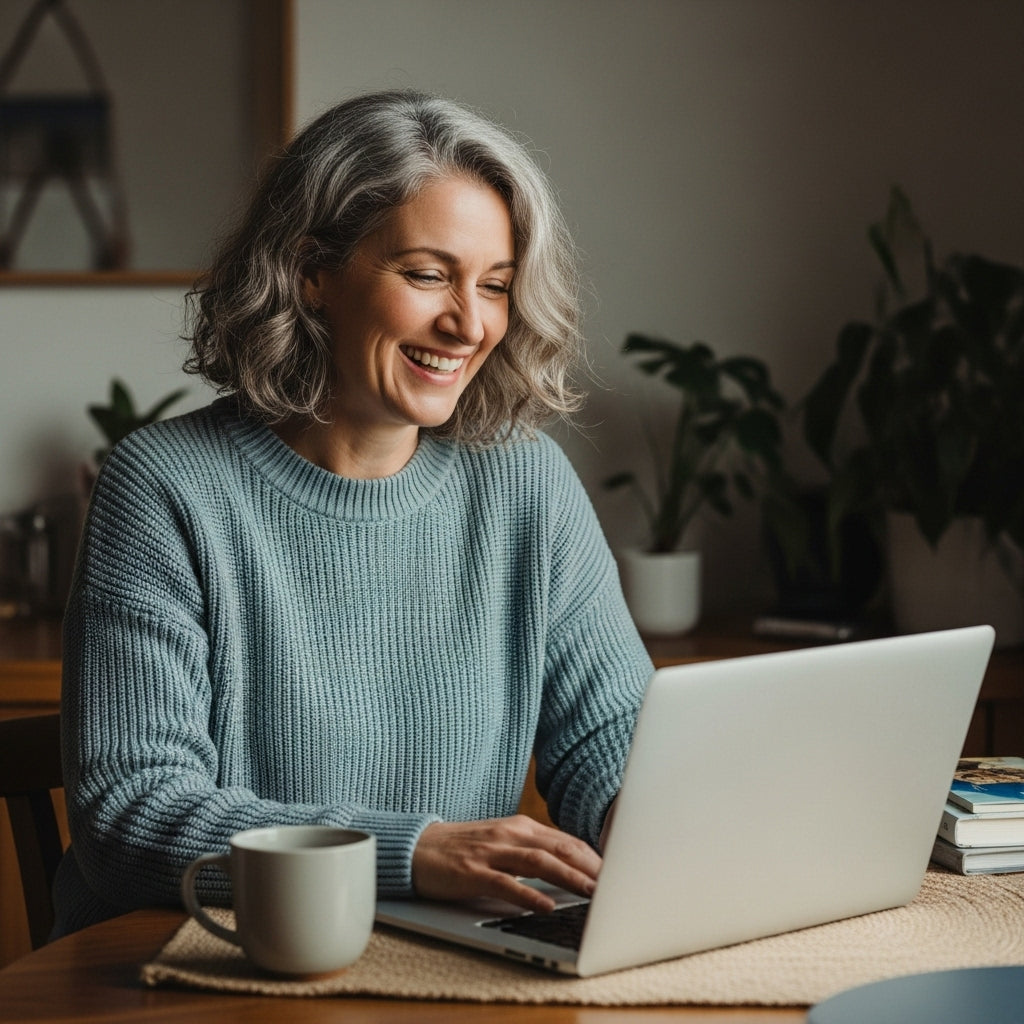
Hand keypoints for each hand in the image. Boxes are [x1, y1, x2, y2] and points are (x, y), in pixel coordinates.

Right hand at [412, 815, 601, 912]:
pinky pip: (505, 883)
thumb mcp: (502, 843)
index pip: (566, 841)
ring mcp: (492, 852)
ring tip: (592, 893)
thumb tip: (568, 871)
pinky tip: (545, 906)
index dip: (594, 857)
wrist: (417, 848)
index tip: (617, 873)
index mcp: (520, 827)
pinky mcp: (473, 871)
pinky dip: (528, 894)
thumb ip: (532, 852)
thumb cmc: (463, 849)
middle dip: (591, 867)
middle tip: (616, 884)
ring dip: (569, 878)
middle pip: (560, 848)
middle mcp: (510, 834)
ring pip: (539, 862)